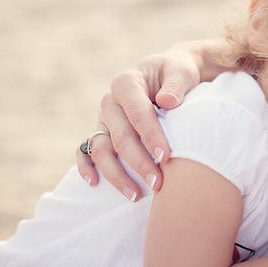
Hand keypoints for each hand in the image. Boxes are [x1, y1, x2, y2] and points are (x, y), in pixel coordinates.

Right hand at [76, 47, 201, 196]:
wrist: (169, 74)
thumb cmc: (177, 73)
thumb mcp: (182, 71)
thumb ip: (176, 84)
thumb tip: (166, 102)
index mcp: (126, 83)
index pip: (138, 114)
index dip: (151, 136)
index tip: (167, 156)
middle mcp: (110, 101)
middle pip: (120, 137)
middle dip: (139, 163)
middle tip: (159, 184)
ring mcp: (103, 119)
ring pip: (102, 150)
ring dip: (117, 175)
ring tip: (136, 196)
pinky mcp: (101, 131)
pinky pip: (86, 151)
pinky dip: (86, 166)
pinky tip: (94, 183)